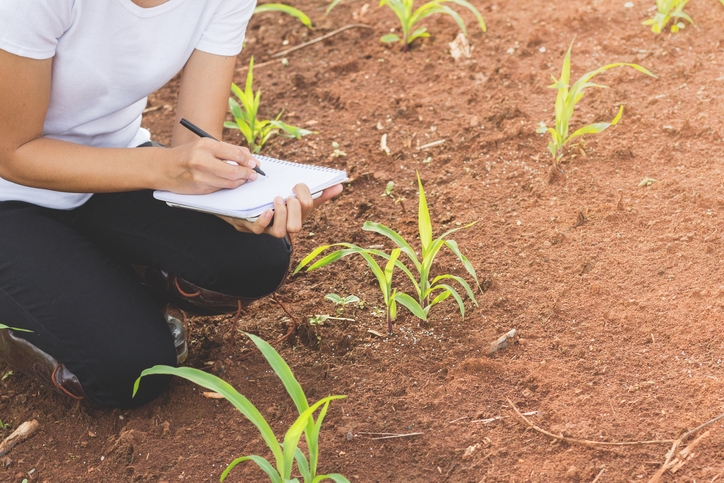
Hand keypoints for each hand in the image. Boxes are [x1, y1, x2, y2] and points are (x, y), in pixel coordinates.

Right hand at [163, 138, 259, 193]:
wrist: (164, 168)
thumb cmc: (188, 154)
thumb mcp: (206, 145)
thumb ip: (228, 150)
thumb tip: (250, 158)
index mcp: (205, 145)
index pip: (235, 154)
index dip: (248, 160)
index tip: (254, 163)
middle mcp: (202, 160)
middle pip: (234, 170)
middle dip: (247, 173)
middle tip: (253, 174)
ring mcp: (201, 176)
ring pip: (230, 182)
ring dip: (241, 181)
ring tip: (244, 178)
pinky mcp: (200, 188)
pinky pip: (221, 188)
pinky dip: (230, 185)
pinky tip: (231, 181)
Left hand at [218, 183, 343, 237]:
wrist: (238, 201)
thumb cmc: (269, 199)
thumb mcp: (291, 193)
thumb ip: (314, 191)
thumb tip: (340, 185)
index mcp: (295, 214)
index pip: (308, 207)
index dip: (305, 195)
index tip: (297, 185)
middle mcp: (282, 224)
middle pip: (296, 226)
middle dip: (295, 209)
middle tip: (289, 196)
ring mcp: (266, 227)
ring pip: (279, 232)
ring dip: (281, 214)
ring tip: (276, 200)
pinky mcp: (248, 226)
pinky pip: (258, 229)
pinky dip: (264, 221)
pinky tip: (267, 210)